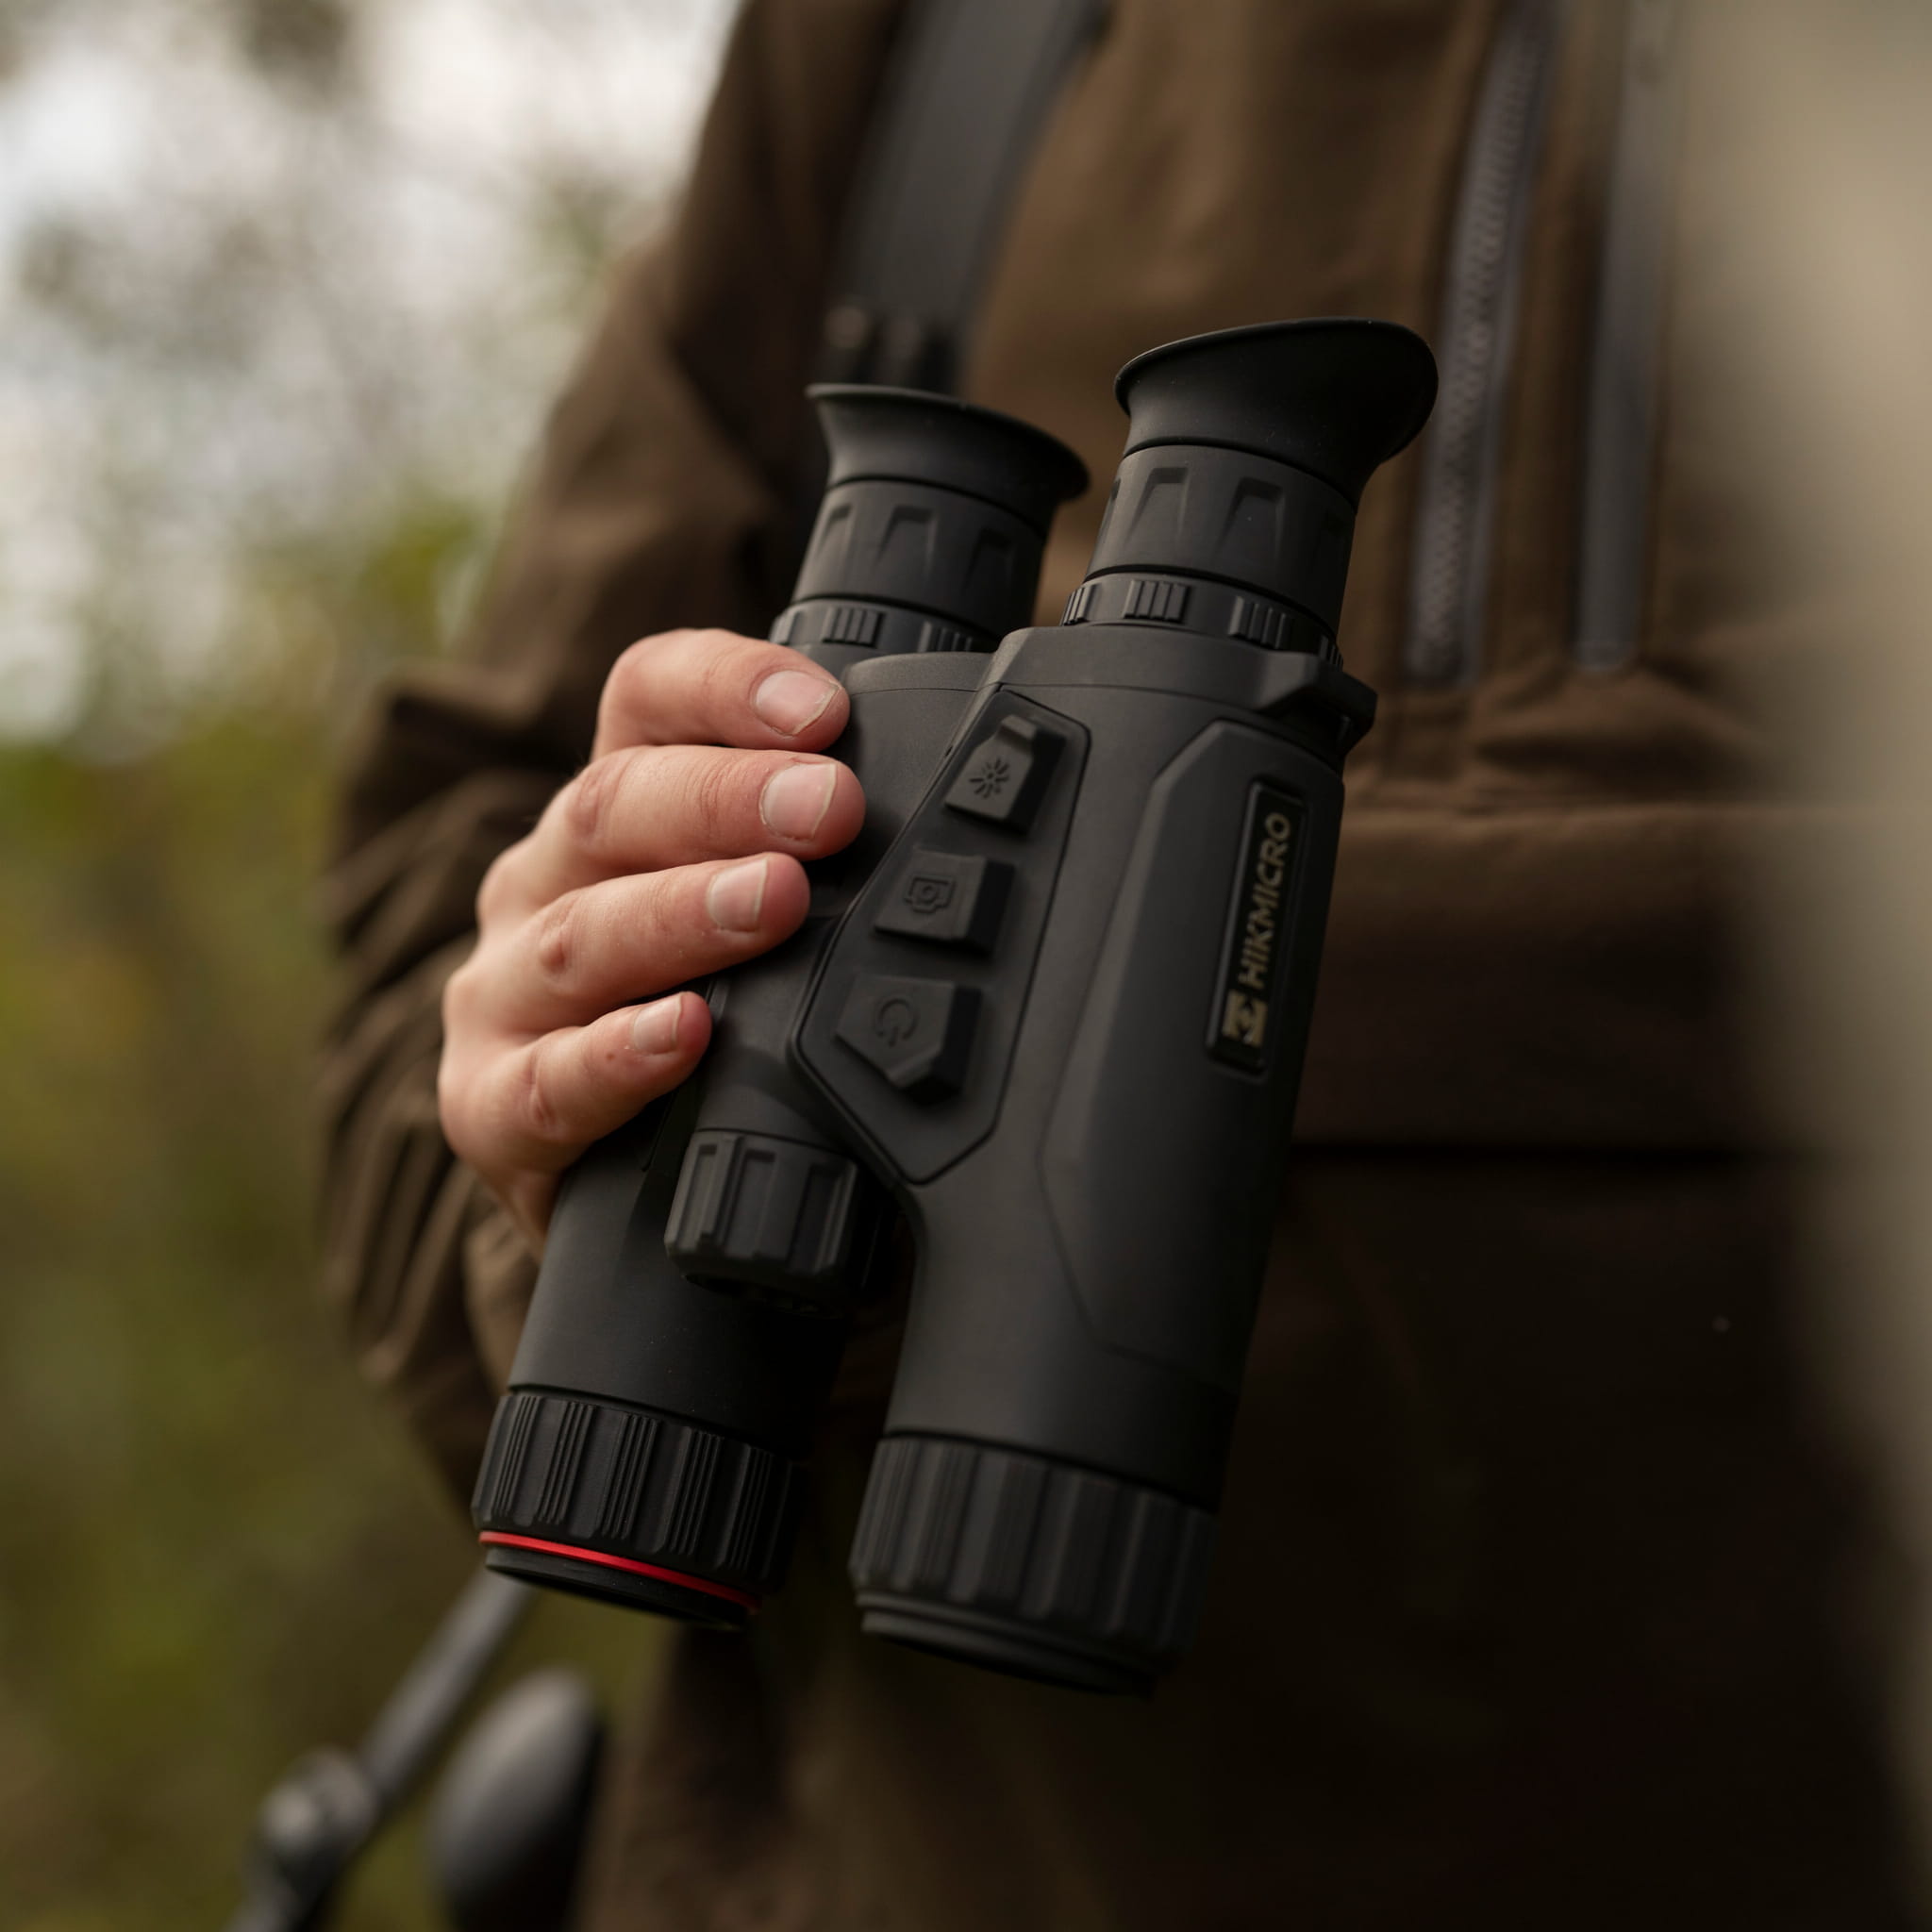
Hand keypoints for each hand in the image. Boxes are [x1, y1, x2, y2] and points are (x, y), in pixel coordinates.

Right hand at [439, 628, 863, 1247]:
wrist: (617, 1185)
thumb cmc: (708, 1023)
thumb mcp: (763, 918)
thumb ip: (820, 860)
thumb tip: (961, 818)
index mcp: (613, 811)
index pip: (648, 701)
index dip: (727, 687)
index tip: (823, 711)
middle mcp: (546, 881)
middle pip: (614, 804)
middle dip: (729, 800)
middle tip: (828, 808)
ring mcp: (505, 994)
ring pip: (580, 933)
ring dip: (682, 912)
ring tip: (774, 903)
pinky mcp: (490, 1107)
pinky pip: (544, 1081)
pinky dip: (614, 1057)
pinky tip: (680, 1036)